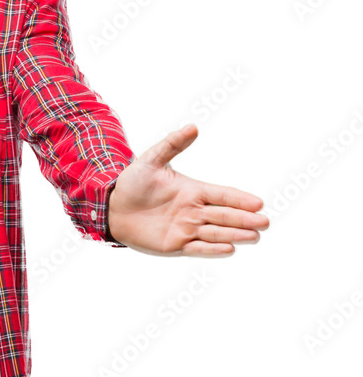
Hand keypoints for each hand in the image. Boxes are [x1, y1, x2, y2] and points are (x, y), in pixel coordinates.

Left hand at [107, 123, 268, 256]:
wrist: (112, 207)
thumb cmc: (132, 183)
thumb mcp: (151, 161)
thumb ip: (172, 144)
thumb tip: (193, 127)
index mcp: (193, 191)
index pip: (222, 195)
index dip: (239, 199)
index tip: (258, 203)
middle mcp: (194, 211)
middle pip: (224, 215)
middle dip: (244, 219)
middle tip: (264, 222)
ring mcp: (186, 229)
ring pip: (216, 233)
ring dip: (235, 235)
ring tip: (255, 236)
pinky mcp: (175, 246)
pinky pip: (198, 249)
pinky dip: (213, 250)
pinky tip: (229, 249)